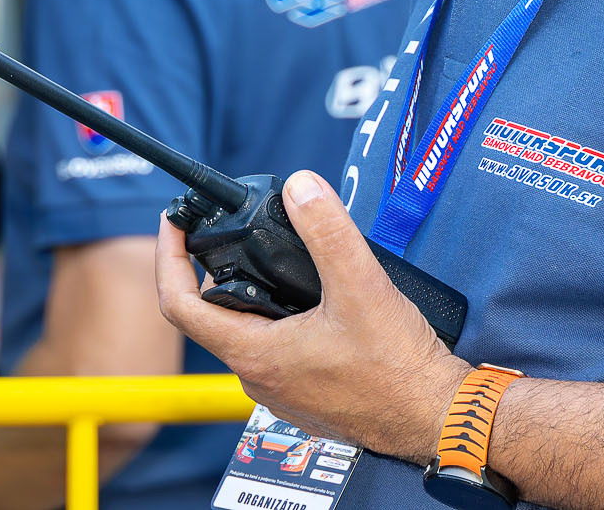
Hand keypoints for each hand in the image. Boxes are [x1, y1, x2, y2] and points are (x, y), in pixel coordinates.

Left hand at [154, 171, 466, 461]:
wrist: (435, 416)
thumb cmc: (398, 368)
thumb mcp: (361, 286)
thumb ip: (327, 232)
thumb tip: (300, 188)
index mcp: (255, 355)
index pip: (181, 305)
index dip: (169, 257)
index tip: (174, 224)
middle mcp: (259, 378)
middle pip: (214, 314)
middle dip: (216, 267)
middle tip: (231, 227)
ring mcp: (281, 390)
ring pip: (248, 331)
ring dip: (253, 292)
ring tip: (274, 254)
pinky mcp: (306, 393)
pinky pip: (276, 348)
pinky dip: (279, 316)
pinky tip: (311, 297)